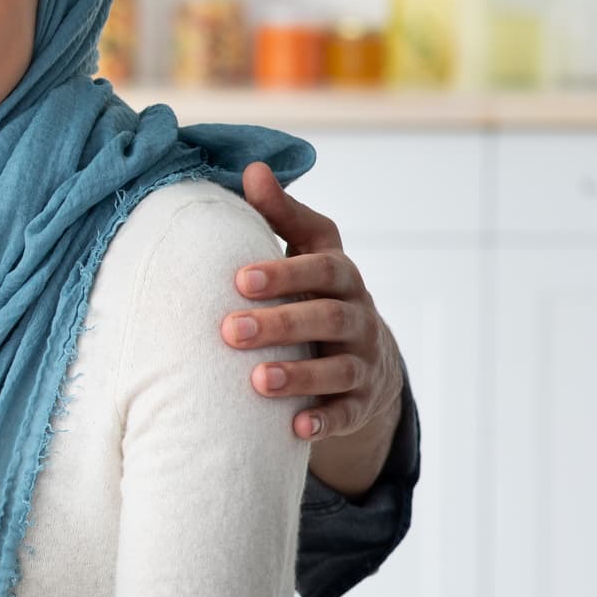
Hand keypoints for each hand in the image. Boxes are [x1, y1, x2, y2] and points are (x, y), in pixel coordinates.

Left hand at [225, 162, 404, 443]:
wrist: (366, 354)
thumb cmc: (316, 290)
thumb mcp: (307, 250)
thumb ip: (279, 214)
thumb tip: (253, 169)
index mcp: (342, 276)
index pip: (324, 266)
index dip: (286, 272)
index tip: (240, 279)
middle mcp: (359, 317)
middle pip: (328, 318)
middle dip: (281, 323)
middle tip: (230, 330)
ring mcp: (363, 361)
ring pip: (339, 369)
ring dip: (300, 375)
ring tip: (257, 380)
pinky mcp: (362, 402)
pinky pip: (348, 414)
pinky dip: (325, 421)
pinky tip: (295, 428)